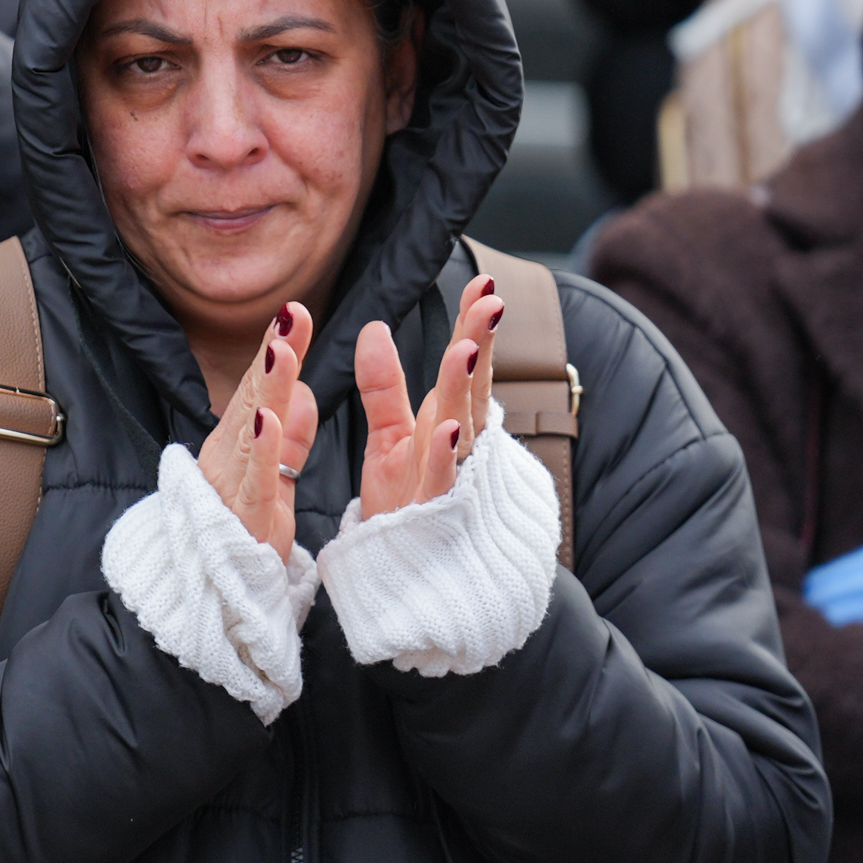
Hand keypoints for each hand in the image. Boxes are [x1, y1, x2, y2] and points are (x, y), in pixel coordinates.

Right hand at [197, 304, 321, 550]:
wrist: (210, 598)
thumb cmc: (240, 537)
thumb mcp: (273, 481)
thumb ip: (287, 439)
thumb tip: (301, 393)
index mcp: (239, 445)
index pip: (261, 389)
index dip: (277, 349)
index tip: (294, 312)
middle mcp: (229, 457)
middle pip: (254, 397)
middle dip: (273, 353)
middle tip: (291, 313)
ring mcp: (231, 485)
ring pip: (252, 428)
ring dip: (267, 388)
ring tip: (283, 349)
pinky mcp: (242, 519)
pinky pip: (254, 480)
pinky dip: (262, 450)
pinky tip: (269, 419)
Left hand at [354, 274, 501, 520]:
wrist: (408, 578)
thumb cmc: (405, 507)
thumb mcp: (390, 437)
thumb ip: (384, 386)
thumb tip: (372, 328)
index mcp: (447, 423)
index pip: (465, 368)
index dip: (473, 327)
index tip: (483, 283)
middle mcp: (457, 448)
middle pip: (470, 389)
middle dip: (479, 345)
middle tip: (489, 300)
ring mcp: (450, 481)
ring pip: (462, 429)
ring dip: (464, 390)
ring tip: (466, 349)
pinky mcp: (434, 515)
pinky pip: (442, 482)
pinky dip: (446, 455)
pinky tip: (449, 427)